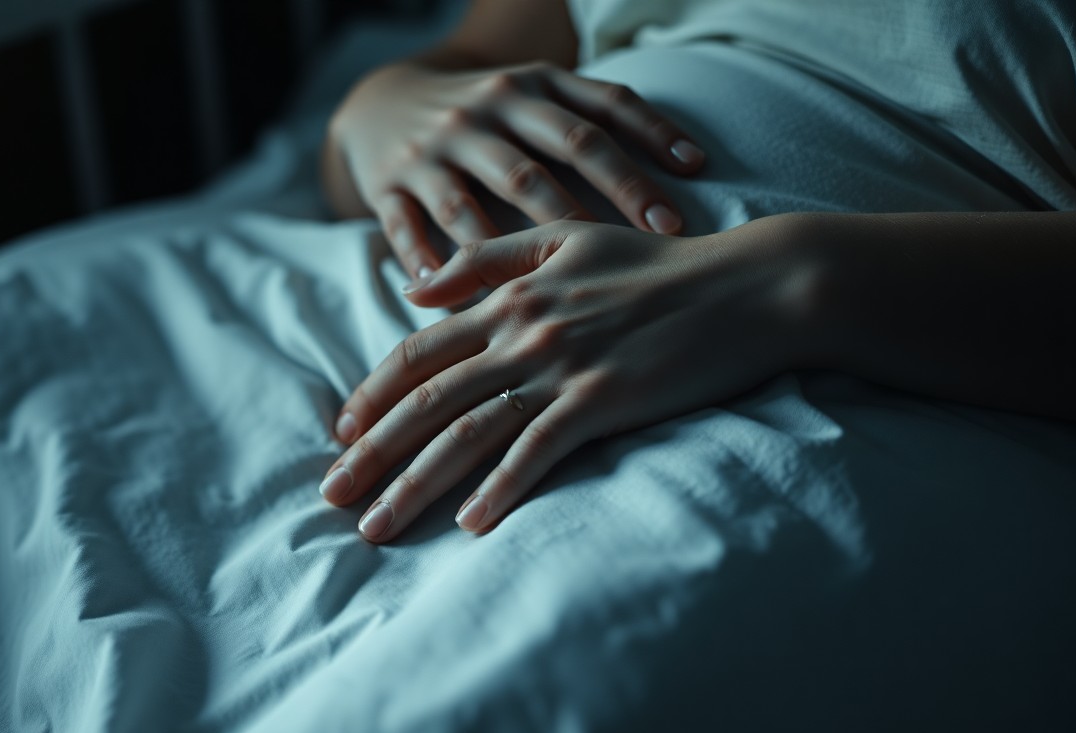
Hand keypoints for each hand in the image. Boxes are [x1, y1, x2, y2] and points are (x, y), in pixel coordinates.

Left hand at [319, 218, 807, 541]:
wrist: (747, 284)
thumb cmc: (657, 264)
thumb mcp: (564, 236)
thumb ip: (485, 257)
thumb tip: (413, 287)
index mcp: (509, 296)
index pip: (419, 352)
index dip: (373, 395)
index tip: (341, 434)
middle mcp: (523, 333)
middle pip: (427, 401)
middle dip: (372, 452)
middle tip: (332, 496)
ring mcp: (562, 368)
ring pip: (469, 433)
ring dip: (417, 484)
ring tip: (378, 526)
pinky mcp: (605, 400)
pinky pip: (538, 451)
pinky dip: (502, 488)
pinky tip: (470, 524)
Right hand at [327, 61, 706, 278]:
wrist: (381, 102)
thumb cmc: (487, 115)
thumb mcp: (538, 98)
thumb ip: (604, 121)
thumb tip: (694, 163)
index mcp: (530, 89)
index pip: (598, 110)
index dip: (648, 142)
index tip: (692, 186)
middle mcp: (482, 114)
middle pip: (548, 158)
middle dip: (602, 199)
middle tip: (650, 242)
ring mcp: (431, 150)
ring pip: (474, 200)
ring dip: (513, 246)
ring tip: (554, 289)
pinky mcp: (386, 184)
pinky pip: (406, 226)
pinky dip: (425, 261)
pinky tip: (450, 299)